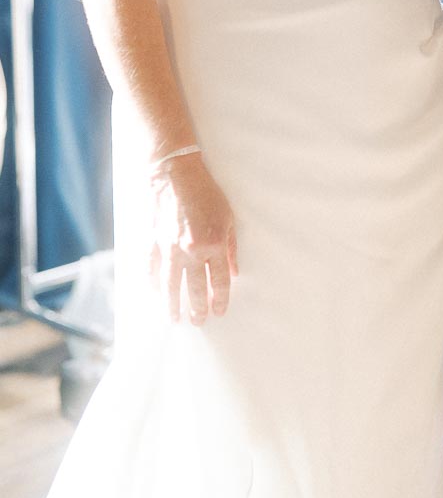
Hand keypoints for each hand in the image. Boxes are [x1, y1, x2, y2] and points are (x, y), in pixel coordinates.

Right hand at [149, 154, 238, 323]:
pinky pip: (152, 270)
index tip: (219, 311)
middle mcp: (192, 251)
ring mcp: (170, 249)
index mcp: (213, 244)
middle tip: (199, 321)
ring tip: (176, 318)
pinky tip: (157, 294)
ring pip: (172, 286)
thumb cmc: (206, 194)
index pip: (219, 280)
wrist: (176, 176)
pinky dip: (154, 284)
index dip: (220, 299)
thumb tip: (234, 272)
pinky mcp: (154, 243)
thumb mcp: (227, 218)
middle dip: (198, 308)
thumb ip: (231, 247)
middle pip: (196, 289)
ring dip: (174, 305)